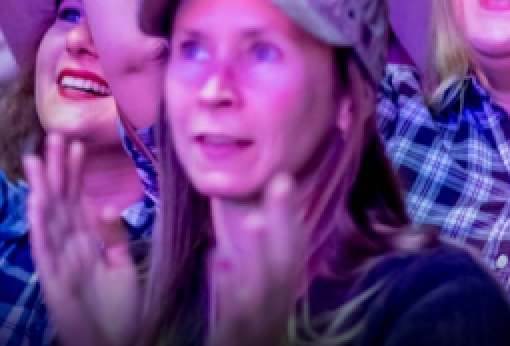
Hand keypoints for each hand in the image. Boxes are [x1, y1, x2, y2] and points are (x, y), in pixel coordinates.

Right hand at [26, 135, 138, 345]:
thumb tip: (108, 205)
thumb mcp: (122, 265)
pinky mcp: (53, 279)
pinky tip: (36, 202)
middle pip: (62, 200)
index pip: (78, 199)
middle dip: (58, 168)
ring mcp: (59, 261)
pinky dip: (40, 224)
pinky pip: (44, 247)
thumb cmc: (118, 311)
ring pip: (49, 217)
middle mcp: (70, 246)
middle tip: (55, 133)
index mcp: (87, 242)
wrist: (114, 343)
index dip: (76, 173)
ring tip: (38, 157)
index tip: (77, 143)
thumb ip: (114, 236)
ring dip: (44, 187)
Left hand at [208, 175, 304, 345]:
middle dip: (285, 224)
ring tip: (257, 219)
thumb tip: (221, 254)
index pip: (288, 258)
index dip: (288, 221)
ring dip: (264, 254)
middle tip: (281, 181)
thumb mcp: (233, 322)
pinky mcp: (238, 344)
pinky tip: (221, 262)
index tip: (283, 180)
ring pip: (267, 292)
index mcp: (274, 309)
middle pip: (286, 267)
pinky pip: (236, 320)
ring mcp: (258, 334)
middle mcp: (273, 319)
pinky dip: (231, 290)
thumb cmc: (234, 345)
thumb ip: (228, 291)